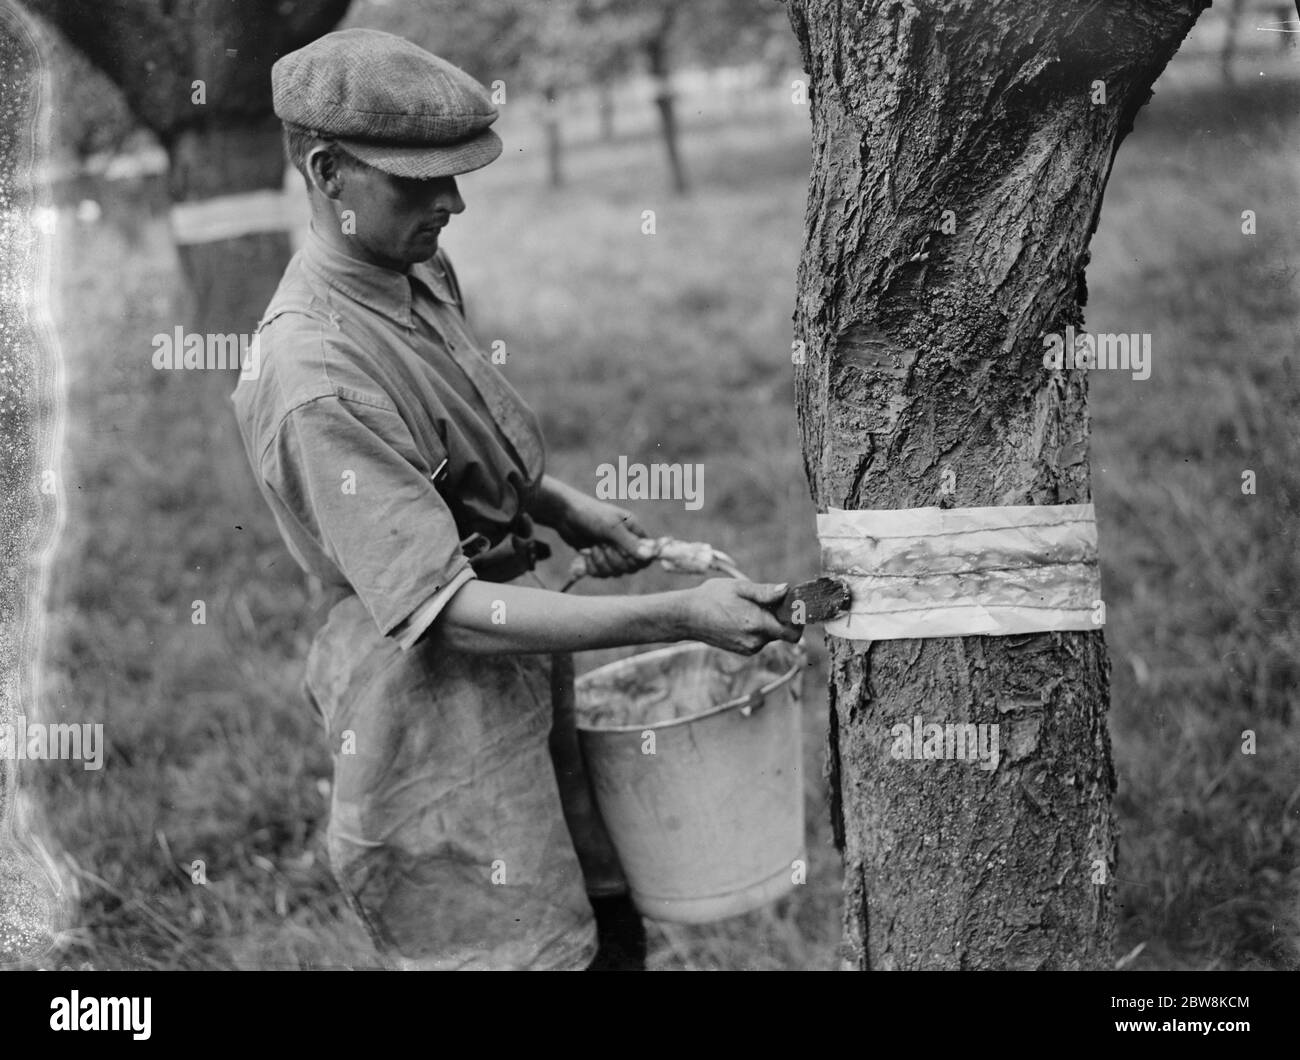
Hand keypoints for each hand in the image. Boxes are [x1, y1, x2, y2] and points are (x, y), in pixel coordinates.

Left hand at [553, 490, 653, 577]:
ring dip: (601, 562)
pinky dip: (592, 566)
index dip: (637, 560)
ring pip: (616, 572)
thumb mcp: (611, 527)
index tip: (624, 554)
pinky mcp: (599, 559)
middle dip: (614, 560)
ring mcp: (612, 552)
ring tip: (593, 547)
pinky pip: (602, 574)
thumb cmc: (590, 515)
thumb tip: (649, 555)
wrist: (564, 515)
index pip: (647, 554)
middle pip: (631, 567)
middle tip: (603, 545)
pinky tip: (586, 554)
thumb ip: (630, 543)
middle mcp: (626, 543)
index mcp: (634, 531)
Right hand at [684, 579, 802, 654]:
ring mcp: (748, 648)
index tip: (793, 605)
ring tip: (747, 607)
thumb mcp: (739, 587)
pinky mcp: (742, 650)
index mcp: (757, 624)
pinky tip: (740, 616)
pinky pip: (759, 639)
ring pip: (770, 635)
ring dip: (767, 622)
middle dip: (780, 617)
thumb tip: (786, 589)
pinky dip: (757, 628)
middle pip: (782, 632)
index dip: (798, 620)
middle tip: (767, 600)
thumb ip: (765, 591)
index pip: (792, 632)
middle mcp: (755, 641)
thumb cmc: (711, 597)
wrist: (686, 617)